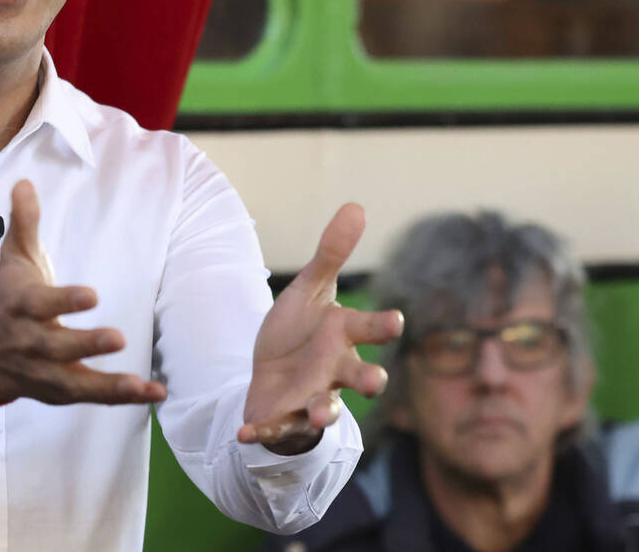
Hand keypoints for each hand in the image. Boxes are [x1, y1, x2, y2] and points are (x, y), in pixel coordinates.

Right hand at [0, 179, 166, 416]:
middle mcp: (30, 343)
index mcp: (21, 307)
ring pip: (75, 382)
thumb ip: (24, 223)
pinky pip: (91, 397)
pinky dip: (121, 397)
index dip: (64, 300)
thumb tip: (25, 183)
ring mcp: (43, 372)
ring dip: (109, 385)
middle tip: (118, 338)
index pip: (40, 304)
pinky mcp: (59, 392)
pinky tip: (155, 392)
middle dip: (86, 345)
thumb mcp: (13, 259)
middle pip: (57, 347)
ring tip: (142, 385)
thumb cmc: (7, 299)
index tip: (92, 295)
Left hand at [238, 203, 402, 452]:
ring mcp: (312, 397)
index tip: (394, 319)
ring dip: (324, 412)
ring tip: (320, 415)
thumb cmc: (301, 330)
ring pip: (325, 408)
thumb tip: (356, 205)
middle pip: (359, 376)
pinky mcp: (284, 418)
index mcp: (343, 335)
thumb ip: (330, 254)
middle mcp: (334, 370)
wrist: (272, 373)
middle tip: (376, 381)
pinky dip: (262, 433)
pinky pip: (276, 428)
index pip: (368, 328)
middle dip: (369, 380)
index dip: (381, 325)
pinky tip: (244, 434)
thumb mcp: (310, 290)